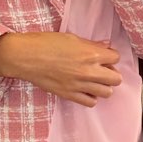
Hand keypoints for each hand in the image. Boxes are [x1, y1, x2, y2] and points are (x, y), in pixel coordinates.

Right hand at [0, 31, 121, 105]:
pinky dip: (91, 97)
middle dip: (111, 74)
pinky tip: (85, 90)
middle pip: (116, 79)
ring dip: (103, 86)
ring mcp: (80, 85)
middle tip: (102, 70)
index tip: (104, 57)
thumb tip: (106, 45)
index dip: (111, 57)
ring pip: (107, 93)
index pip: (115, 58)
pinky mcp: (70, 95)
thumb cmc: (46, 43)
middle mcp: (89, 71)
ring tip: (94, 81)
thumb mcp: (72, 38)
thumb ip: (91, 44)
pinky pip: (90, 102)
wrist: (27, 57)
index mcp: (91, 54)